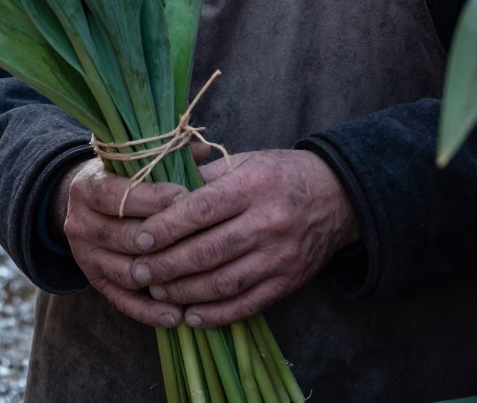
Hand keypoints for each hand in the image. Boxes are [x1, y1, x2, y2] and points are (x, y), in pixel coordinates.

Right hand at [53, 157, 187, 326]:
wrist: (83, 201)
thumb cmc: (120, 176)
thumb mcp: (132, 159)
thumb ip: (167, 152)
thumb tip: (203, 147)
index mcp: (89, 186)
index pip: (120, 195)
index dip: (154, 198)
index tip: (186, 197)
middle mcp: (80, 221)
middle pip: (124, 236)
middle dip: (162, 239)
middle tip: (197, 238)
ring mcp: (84, 254)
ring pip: (125, 271)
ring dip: (160, 277)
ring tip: (193, 280)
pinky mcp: (93, 279)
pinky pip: (121, 300)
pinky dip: (148, 311)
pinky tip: (175, 316)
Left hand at [128, 149, 359, 326]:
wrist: (337, 195)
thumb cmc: (280, 173)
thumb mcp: (245, 161)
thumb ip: (204, 177)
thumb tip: (158, 193)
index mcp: (253, 185)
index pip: (200, 209)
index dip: (165, 227)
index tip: (138, 239)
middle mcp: (268, 221)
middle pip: (208, 251)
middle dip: (167, 265)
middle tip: (138, 271)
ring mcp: (280, 255)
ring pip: (223, 283)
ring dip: (185, 292)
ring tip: (158, 291)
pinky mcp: (289, 281)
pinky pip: (247, 304)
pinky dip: (217, 315)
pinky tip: (192, 316)